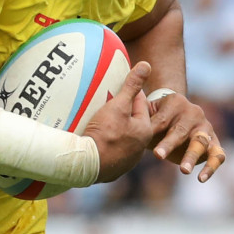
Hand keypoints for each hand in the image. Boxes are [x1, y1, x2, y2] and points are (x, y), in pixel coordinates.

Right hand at [83, 61, 155, 182]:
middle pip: (131, 121)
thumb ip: (132, 85)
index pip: (140, 102)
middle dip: (122, 110)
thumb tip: (146, 65)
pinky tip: (96, 139)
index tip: (120, 83)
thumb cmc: (105, 133)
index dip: (130, 91)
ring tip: (100, 119)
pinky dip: (106, 144)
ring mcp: (127, 160)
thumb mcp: (118, 105)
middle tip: (107, 100)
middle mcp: (140, 147)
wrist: (87, 164)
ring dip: (114, 128)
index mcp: (145, 130)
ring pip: (122, 137)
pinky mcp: (114, 169)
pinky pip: (112, 151)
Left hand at [145, 88, 226, 182]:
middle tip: (158, 156)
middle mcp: (194, 113)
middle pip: (181, 130)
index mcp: (175, 102)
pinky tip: (201, 179)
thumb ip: (140, 120)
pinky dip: (211, 167)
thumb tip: (125, 127)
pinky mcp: (215, 143)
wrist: (177, 116)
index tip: (142, 142)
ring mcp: (206, 128)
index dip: (152, 132)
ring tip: (183, 171)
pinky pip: (218, 155)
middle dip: (169, 144)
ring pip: (200, 142)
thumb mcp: (147, 116)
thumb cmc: (156, 120)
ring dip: (192, 156)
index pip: (162, 120)